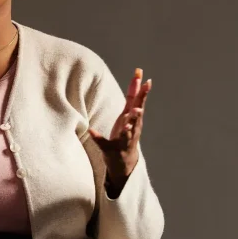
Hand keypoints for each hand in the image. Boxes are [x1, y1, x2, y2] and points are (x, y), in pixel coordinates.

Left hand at [89, 68, 151, 194]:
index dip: (142, 91)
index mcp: (134, 119)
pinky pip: (104, 144)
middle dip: (139, 107)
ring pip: (128, 132)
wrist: (125, 163)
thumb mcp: (129, 114)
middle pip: (137, 116)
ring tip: (130, 119)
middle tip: (141, 99)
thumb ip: (132, 96)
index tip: (146, 79)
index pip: (139, 103)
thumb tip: (138, 75)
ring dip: (129, 125)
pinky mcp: (112, 150)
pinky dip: (98, 137)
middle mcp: (132, 129)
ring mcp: (124, 140)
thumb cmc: (127, 134)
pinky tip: (91, 130)